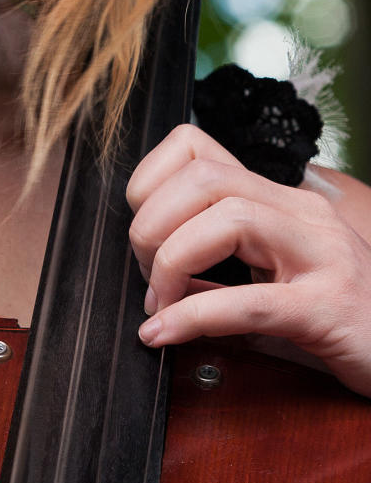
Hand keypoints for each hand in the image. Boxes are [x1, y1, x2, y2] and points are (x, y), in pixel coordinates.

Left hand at [126, 124, 370, 397]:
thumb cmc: (341, 317)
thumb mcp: (273, 281)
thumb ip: (219, 270)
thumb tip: (156, 276)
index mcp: (281, 201)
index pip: (196, 148)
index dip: (149, 185)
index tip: (142, 235)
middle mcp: (302, 214)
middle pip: (204, 178)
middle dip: (152, 224)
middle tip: (148, 277)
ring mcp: (321, 255)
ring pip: (228, 219)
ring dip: (172, 262)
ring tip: (161, 303)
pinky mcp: (329, 307)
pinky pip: (250, 301)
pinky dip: (195, 316)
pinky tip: (167, 333)